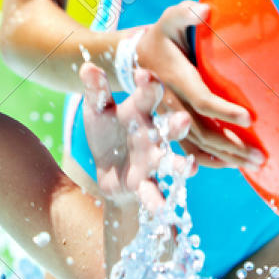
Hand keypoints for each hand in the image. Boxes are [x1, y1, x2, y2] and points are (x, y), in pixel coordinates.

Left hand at [80, 62, 190, 211]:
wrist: (108, 167)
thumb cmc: (107, 130)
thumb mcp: (96, 109)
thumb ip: (95, 90)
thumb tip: (87, 67)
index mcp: (142, 111)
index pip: (149, 93)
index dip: (147, 84)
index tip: (143, 74)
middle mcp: (153, 135)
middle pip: (170, 128)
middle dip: (177, 125)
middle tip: (183, 120)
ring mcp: (153, 161)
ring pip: (171, 162)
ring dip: (182, 165)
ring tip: (191, 167)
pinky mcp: (145, 184)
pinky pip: (154, 193)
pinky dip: (158, 203)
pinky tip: (162, 211)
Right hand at [133, 0, 265, 169]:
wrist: (134, 58)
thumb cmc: (161, 37)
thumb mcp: (168, 20)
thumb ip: (185, 13)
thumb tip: (205, 10)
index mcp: (175, 79)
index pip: (201, 99)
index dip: (224, 110)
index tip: (250, 118)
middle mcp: (172, 104)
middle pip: (203, 131)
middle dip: (232, 145)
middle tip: (262, 156)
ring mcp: (171, 119)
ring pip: (198, 145)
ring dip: (227, 157)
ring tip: (255, 165)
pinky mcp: (171, 127)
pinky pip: (190, 149)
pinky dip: (211, 160)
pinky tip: (232, 164)